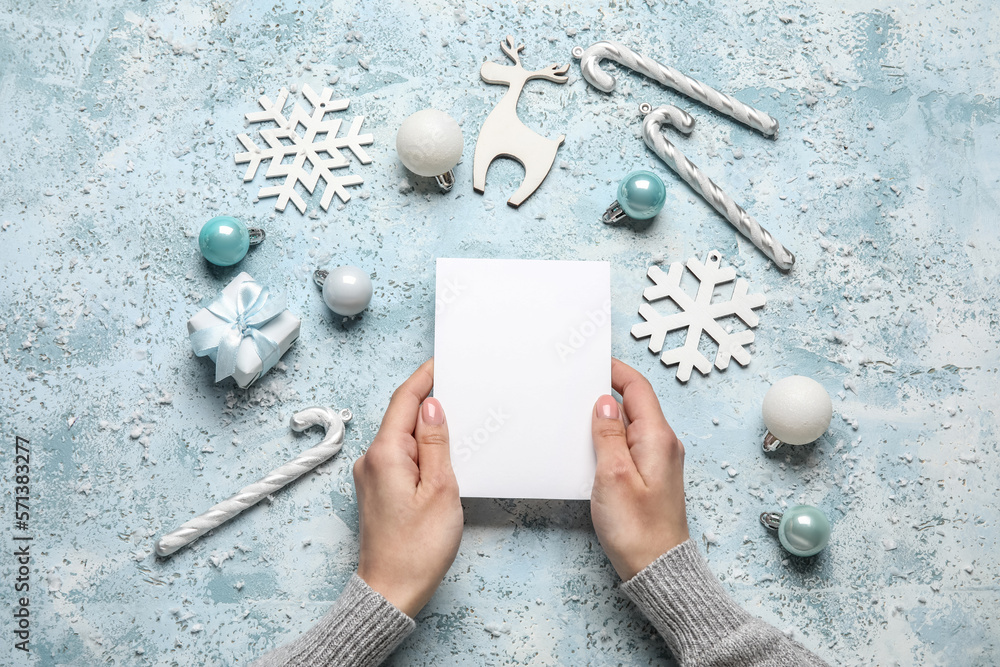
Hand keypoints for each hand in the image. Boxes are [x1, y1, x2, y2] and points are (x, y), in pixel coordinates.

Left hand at [353, 359, 462, 616]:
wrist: (391, 591)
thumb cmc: (417, 548)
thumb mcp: (440, 488)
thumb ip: (435, 442)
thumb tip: (432, 406)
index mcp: (385, 454)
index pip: (404, 400)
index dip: (423, 377)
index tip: (440, 361)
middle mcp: (370, 460)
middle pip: (401, 417)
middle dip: (429, 401)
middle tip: (460, 388)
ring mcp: (371, 476)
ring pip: (401, 438)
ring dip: (426, 427)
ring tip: (457, 423)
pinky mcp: (377, 491)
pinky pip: (400, 457)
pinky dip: (420, 449)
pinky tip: (440, 455)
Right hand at [590, 358, 688, 580]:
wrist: (656, 569)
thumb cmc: (637, 529)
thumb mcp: (613, 476)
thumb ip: (608, 436)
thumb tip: (605, 404)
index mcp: (657, 438)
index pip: (637, 388)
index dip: (615, 371)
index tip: (592, 362)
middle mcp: (662, 445)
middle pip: (634, 404)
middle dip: (606, 391)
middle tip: (576, 386)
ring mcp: (657, 461)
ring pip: (629, 426)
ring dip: (605, 417)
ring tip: (577, 413)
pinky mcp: (649, 477)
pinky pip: (627, 446)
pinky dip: (608, 439)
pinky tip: (590, 446)